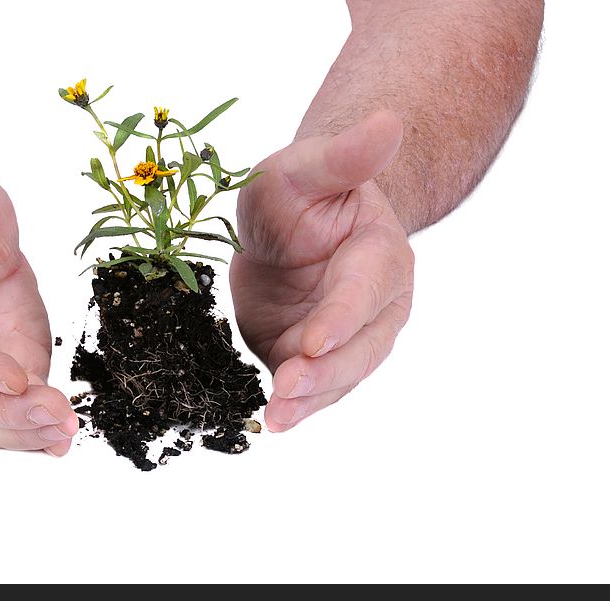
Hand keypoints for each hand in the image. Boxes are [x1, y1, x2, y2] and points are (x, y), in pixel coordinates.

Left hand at [231, 111, 413, 431]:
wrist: (293, 224)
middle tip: (287, 390)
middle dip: (325, 374)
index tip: (311, 342)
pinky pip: (311, 388)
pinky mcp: (314, 357)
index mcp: (378, 255)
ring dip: (308, 400)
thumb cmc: (301, 190)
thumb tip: (387, 121)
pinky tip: (270, 420)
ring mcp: (346, 337)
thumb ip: (344, 156)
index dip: (341, 319)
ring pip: (338, 379)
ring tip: (276, 419)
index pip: (364, 292)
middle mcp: (373, 305)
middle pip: (359, 349)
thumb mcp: (306, 166)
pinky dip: (294, 406)